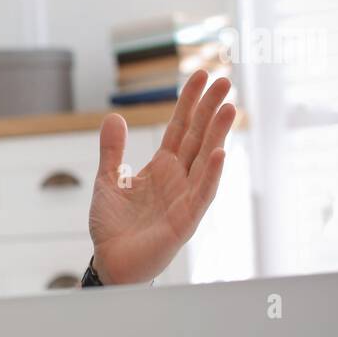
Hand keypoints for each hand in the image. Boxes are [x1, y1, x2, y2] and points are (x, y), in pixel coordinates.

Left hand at [88, 69, 235, 284]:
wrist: (110, 262)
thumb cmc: (114, 226)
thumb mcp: (107, 181)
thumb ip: (112, 151)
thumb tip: (114, 116)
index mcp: (163, 167)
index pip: (181, 128)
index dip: (190, 102)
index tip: (200, 74)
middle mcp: (180, 179)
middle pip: (199, 138)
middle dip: (211, 109)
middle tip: (225, 79)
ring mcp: (186, 198)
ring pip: (206, 161)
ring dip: (218, 135)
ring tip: (230, 108)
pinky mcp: (186, 221)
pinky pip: (202, 195)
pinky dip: (211, 175)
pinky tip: (220, 154)